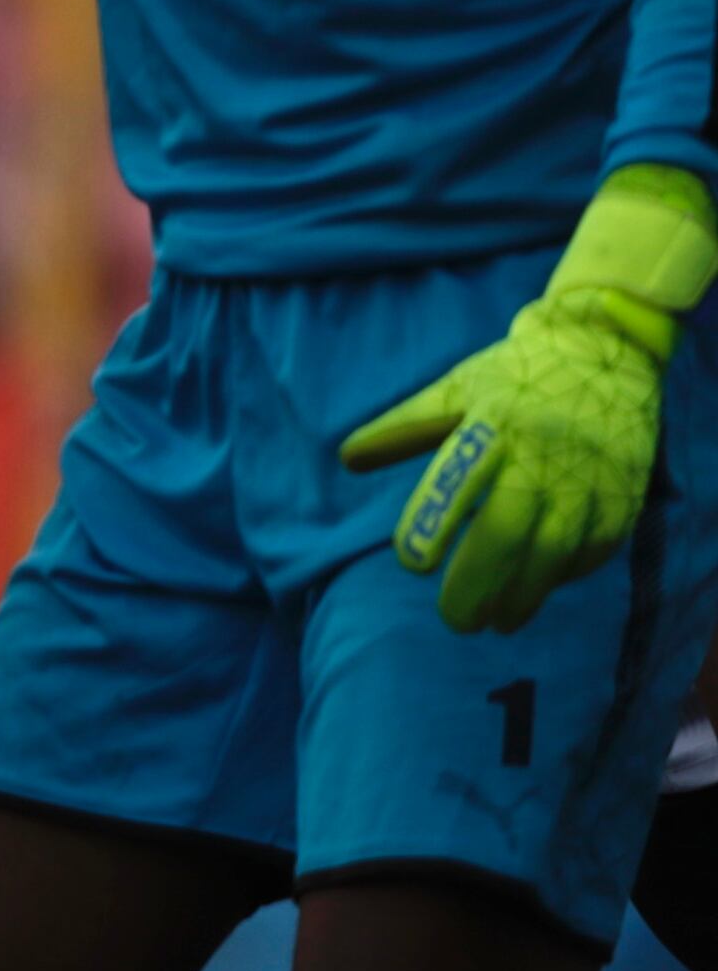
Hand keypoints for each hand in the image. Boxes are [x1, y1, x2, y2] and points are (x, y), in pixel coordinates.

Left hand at [338, 165, 711, 633]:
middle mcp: (544, 451)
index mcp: (494, 422)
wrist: (605, 348)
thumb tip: (347, 458)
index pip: (458, 480)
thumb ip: (404, 427)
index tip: (411, 562)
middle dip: (478, 581)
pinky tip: (539, 591)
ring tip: (496, 623)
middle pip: (509, 528)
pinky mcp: (624, 491)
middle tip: (454, 620)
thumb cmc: (513, 375)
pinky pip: (597, 546)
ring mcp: (590, 474)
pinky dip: (567, 575)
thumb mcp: (455, 389)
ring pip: (556, 549)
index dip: (433, 523)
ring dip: (525, 594)